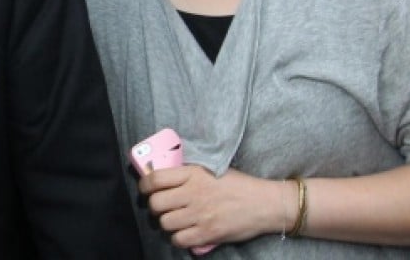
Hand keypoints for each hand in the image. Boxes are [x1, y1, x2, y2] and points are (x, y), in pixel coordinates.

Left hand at [139, 165, 285, 248]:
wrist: (264, 203)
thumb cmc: (238, 185)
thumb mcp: (211, 169)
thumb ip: (188, 174)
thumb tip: (163, 179)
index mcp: (193, 174)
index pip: (155, 179)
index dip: (144, 185)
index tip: (145, 189)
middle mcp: (193, 193)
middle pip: (156, 203)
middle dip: (154, 207)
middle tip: (160, 207)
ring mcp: (200, 214)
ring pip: (165, 223)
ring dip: (166, 223)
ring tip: (173, 220)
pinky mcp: (208, 233)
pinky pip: (179, 240)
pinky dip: (178, 238)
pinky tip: (184, 233)